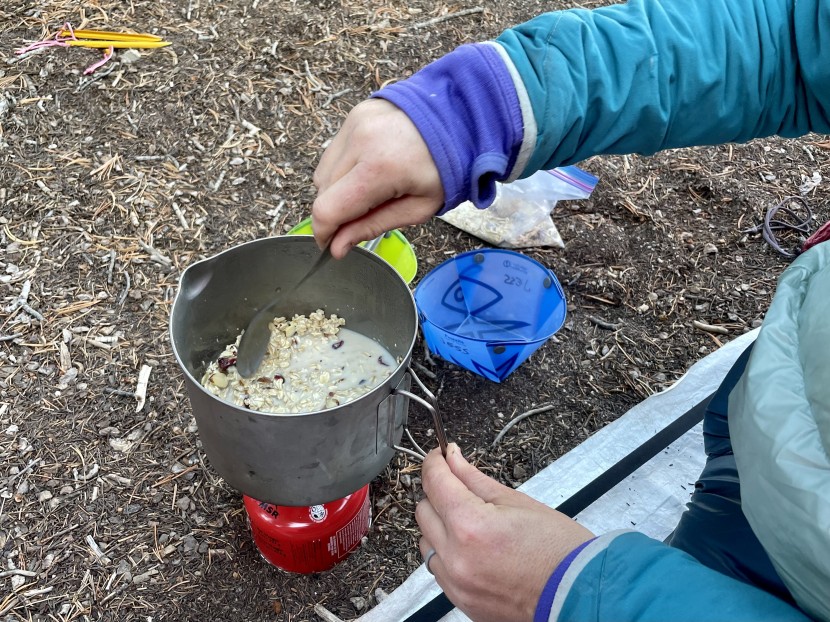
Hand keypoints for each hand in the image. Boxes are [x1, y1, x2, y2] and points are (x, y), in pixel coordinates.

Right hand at [312, 99, 443, 257]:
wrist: (461, 120)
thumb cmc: (445, 169)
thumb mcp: (418, 208)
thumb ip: (372, 226)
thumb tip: (337, 246)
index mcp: (379, 168)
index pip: (328, 209)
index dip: (323, 233)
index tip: (330, 245)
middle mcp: (360, 141)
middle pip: (322, 192)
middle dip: (335, 212)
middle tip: (360, 219)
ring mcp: (354, 124)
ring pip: (323, 172)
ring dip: (336, 190)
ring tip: (368, 192)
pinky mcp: (355, 115)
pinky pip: (333, 152)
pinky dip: (342, 169)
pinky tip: (367, 170)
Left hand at [416, 444, 593, 621]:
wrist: (578, 595)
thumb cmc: (559, 551)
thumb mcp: (518, 502)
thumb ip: (475, 479)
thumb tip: (453, 459)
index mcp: (470, 525)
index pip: (435, 482)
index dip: (435, 462)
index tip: (439, 456)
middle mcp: (456, 557)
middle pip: (423, 511)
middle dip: (438, 493)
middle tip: (460, 487)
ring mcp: (456, 583)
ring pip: (426, 542)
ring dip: (440, 526)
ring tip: (471, 522)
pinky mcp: (460, 600)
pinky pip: (438, 569)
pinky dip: (448, 553)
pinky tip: (472, 548)